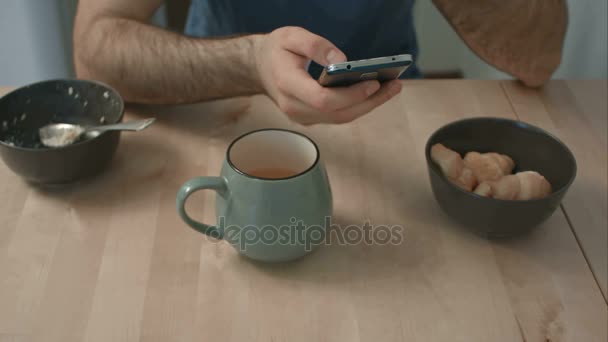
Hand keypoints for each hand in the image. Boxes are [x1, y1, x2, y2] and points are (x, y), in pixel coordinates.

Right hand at [253, 27, 402, 124]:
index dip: (350, 95)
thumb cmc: (276, 50)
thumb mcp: (291, 36)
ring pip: (341, 118)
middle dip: (368, 101)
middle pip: (338, 114)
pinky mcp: (310, 118)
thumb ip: (316, 46)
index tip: (373, 82)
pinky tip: (375, 92)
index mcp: (288, 85)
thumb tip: (343, 61)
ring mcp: (302, 117)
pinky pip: (338, 116)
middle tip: (394, 85)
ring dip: (368, 105)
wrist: (258, 68)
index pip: (323, 99)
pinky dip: (358, 106)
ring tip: (392, 88)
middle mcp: (294, 107)